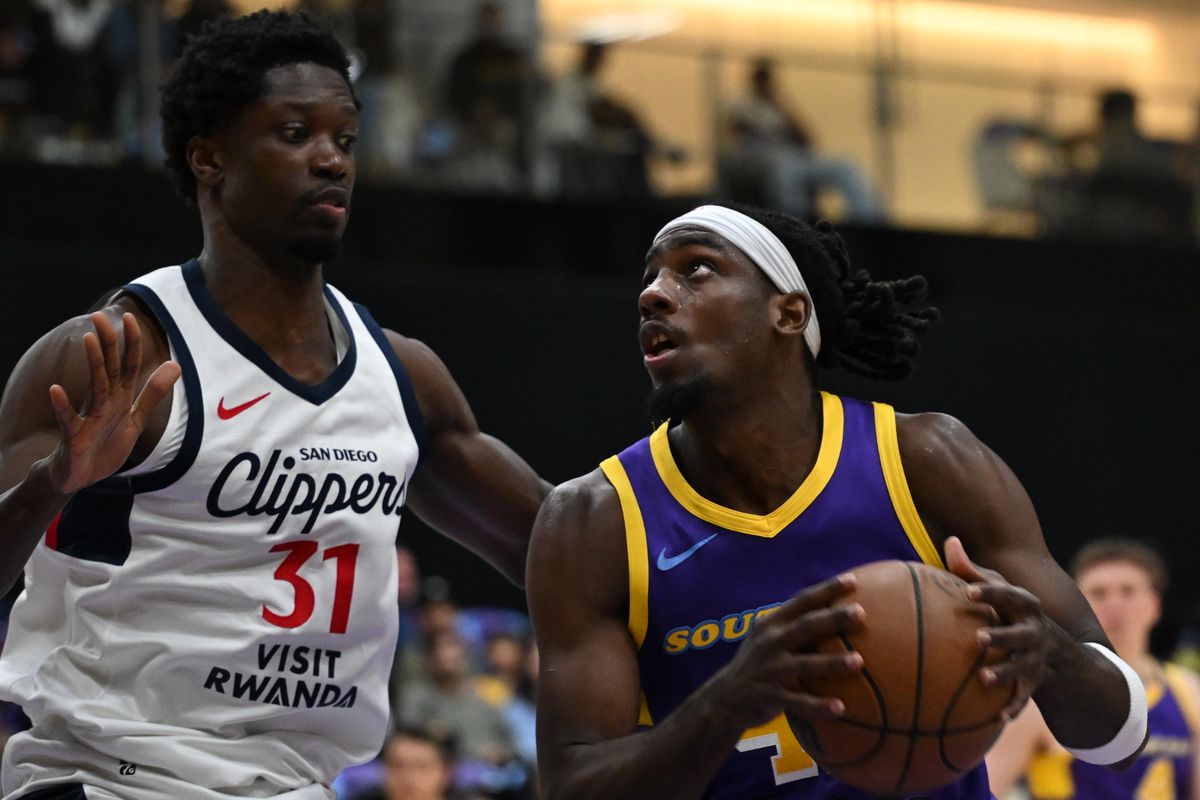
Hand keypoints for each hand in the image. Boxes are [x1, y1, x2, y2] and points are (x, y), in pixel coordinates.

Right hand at [46, 311, 180, 494]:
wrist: (80, 477)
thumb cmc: (105, 444)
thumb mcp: (135, 419)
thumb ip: (152, 394)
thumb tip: (175, 365)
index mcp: (119, 398)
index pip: (128, 365)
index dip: (131, 344)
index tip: (129, 317)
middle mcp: (103, 402)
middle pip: (108, 369)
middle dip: (107, 343)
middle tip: (99, 316)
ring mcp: (87, 418)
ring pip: (94, 387)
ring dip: (92, 364)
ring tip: (88, 339)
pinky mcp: (74, 437)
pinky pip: (68, 420)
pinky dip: (62, 406)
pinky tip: (55, 390)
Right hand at [710, 573, 865, 730]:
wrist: (724, 698)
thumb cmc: (758, 663)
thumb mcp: (766, 637)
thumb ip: (791, 625)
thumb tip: (832, 610)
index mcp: (772, 624)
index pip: (801, 601)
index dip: (826, 590)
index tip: (852, 581)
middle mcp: (770, 642)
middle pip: (806, 626)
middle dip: (833, 618)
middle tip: (860, 612)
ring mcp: (769, 669)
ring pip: (805, 664)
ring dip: (832, 662)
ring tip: (859, 661)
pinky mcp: (769, 696)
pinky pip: (798, 702)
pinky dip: (818, 706)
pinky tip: (841, 708)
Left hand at [944, 536, 1053, 718]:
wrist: (1060, 651)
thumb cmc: (1014, 612)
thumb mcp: (1001, 591)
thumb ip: (973, 570)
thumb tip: (950, 540)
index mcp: (1024, 606)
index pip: (1009, 595)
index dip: (989, 591)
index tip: (967, 590)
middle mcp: (1034, 632)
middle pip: (1019, 634)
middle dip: (1002, 636)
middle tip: (978, 638)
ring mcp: (1036, 659)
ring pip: (1021, 668)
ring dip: (1004, 673)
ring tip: (983, 679)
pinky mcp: (1035, 682)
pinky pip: (1025, 698)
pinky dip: (1013, 707)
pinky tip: (997, 718)